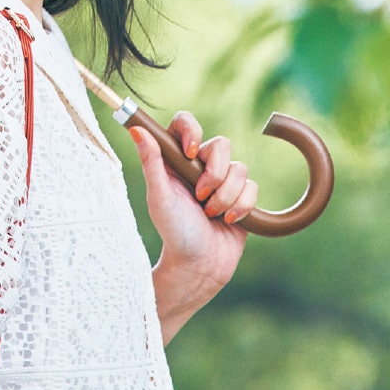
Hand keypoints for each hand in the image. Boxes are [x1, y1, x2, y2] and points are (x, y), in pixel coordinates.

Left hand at [129, 112, 257, 331]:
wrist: (200, 266)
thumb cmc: (174, 232)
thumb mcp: (159, 198)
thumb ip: (151, 163)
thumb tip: (136, 130)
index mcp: (175, 161)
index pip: (185, 123)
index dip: (192, 131)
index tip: (190, 153)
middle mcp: (199, 167)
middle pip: (221, 144)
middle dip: (214, 174)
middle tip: (200, 197)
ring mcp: (222, 181)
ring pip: (240, 168)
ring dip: (226, 196)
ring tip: (211, 215)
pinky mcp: (242, 197)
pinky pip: (253, 187)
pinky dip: (241, 206)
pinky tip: (228, 221)